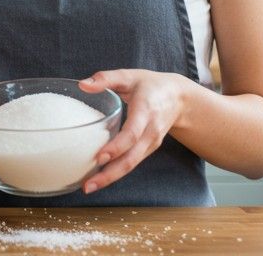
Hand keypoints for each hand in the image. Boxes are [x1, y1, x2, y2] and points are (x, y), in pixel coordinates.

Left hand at [78, 69, 189, 193]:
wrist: (180, 98)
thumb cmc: (151, 86)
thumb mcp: (129, 76)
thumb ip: (106, 79)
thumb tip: (83, 84)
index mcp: (146, 111)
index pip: (132, 133)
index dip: (116, 147)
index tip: (99, 157)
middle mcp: (150, 132)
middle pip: (131, 158)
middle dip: (110, 174)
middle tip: (88, 185)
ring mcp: (150, 143)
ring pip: (131, 165)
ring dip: (111, 178)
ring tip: (88, 187)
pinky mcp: (147, 149)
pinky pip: (132, 163)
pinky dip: (116, 173)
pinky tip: (99, 178)